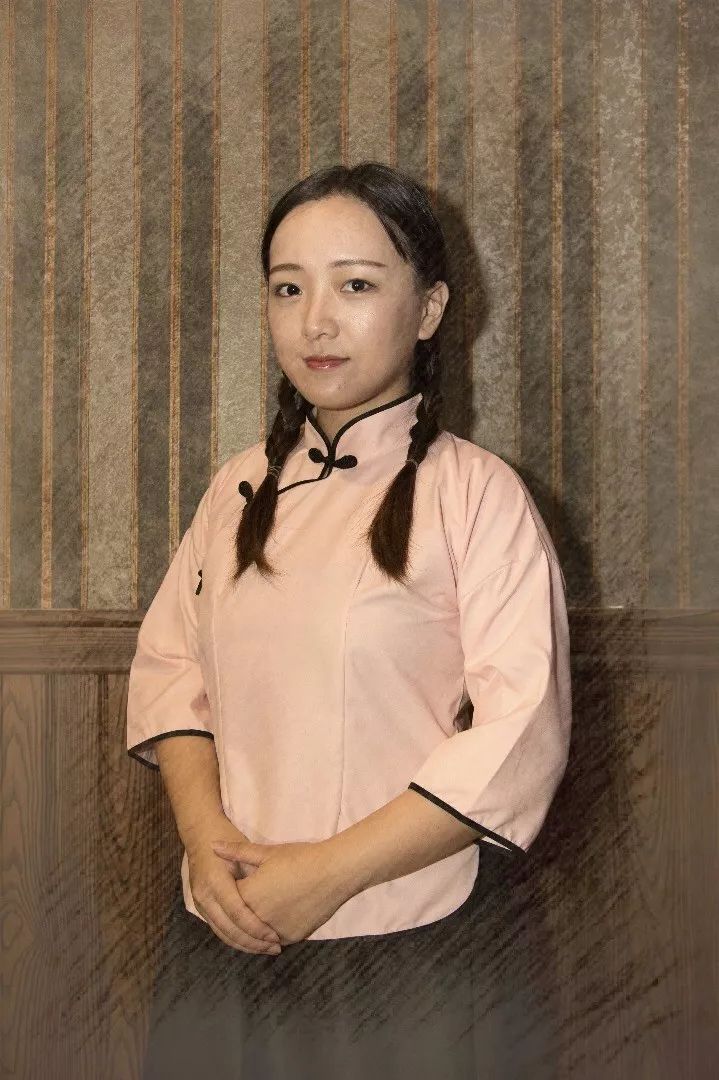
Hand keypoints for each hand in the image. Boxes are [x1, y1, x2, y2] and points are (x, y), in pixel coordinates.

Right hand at [185, 826, 282, 954]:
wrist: (200, 832)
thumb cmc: (227, 836)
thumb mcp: (245, 851)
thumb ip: (256, 875)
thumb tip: (277, 900)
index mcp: (215, 881)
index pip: (237, 913)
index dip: (256, 928)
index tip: (274, 937)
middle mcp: (204, 895)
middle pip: (228, 928)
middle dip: (252, 942)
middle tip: (274, 948)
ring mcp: (200, 903)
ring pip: (222, 933)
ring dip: (244, 944)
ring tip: (266, 949)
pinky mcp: (201, 907)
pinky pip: (218, 928)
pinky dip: (234, 938)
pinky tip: (251, 942)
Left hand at [211, 839, 352, 944]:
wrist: (333, 872)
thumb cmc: (299, 858)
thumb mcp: (267, 853)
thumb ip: (237, 852)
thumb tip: (212, 845)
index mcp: (247, 895)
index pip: (228, 899)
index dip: (229, 891)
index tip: (234, 883)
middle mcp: (257, 918)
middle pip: (239, 920)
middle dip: (239, 912)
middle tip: (245, 902)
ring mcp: (274, 931)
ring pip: (256, 934)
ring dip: (253, 928)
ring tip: (259, 914)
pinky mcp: (291, 937)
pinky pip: (274, 938)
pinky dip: (271, 932)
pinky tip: (276, 920)